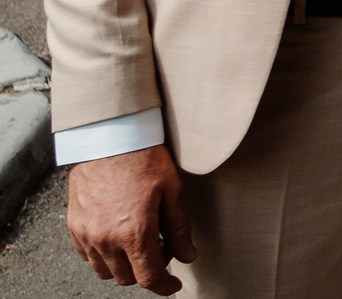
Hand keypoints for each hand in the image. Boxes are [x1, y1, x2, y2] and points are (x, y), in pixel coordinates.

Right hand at [67, 147, 193, 293]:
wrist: (109, 138)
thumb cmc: (143, 159)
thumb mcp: (173, 190)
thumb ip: (180, 228)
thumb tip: (188, 255)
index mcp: (133, 232)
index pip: (148, 277)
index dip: (164, 286)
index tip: (173, 285)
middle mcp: (105, 239)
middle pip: (126, 277)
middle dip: (147, 270)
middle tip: (162, 249)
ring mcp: (86, 234)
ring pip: (105, 271)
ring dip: (124, 265)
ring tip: (140, 241)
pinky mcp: (74, 226)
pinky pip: (88, 256)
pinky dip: (104, 255)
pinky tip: (119, 235)